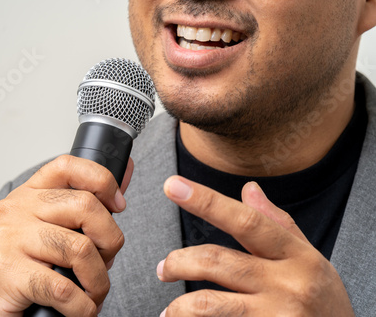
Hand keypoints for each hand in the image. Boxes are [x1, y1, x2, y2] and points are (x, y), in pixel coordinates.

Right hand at [0, 155, 133, 316]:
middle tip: (105, 262)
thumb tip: (125, 172)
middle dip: (110, 241)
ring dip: (98, 281)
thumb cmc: (30, 268)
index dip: (101, 180)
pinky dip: (83, 307)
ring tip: (92, 293)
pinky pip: (63, 288)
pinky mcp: (6, 273)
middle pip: (85, 206)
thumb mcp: (59, 229)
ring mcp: (9, 239)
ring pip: (80, 249)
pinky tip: (80, 309)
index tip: (118, 204)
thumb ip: (90, 205)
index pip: (68, 166)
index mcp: (30, 194)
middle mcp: (17, 209)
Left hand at [157, 176, 353, 316]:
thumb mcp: (308, 257)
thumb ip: (276, 224)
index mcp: (296, 255)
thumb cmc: (324, 300)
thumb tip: (248, 190)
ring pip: (208, 305)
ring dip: (178, 307)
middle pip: (216, 261)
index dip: (205, 201)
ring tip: (169, 310)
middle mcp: (287, 284)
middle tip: (164, 268)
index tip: (172, 185)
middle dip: (179, 262)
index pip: (245, 221)